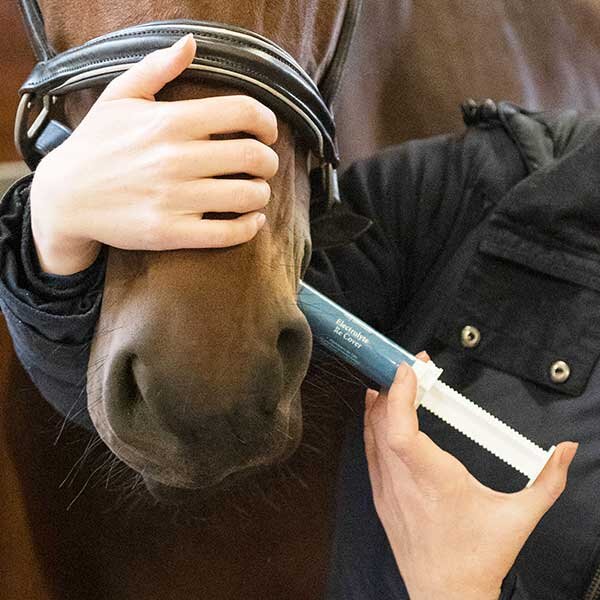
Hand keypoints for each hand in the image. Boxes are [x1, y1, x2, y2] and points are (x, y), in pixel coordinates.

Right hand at [30, 33, 278, 274]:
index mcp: (169, 121)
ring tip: (254, 191)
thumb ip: (157, 68)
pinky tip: (251, 221)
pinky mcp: (170, 232)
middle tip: (264, 165)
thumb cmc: (96, 144)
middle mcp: (176, 158)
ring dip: (261, 194)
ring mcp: (174, 198)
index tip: (269, 132)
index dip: (268, 121)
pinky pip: (228, 233)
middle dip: (269, 161)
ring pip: (248, 196)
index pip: (243, 112)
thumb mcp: (119, 97)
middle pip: (254, 156)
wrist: (64, 197)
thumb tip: (190, 43)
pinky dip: (250, 227)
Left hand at [364, 353, 577, 599]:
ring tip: (395, 380)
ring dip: (381, 404)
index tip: (408, 370)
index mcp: (436, 481)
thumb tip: (565, 450)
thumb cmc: (480, 556)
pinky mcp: (380, 497)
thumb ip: (548, 480)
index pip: (402, 431)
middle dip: (393, 387)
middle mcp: (404, 482)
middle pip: (383, 424)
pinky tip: (379, 410)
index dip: (399, 396)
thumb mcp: (521, 516)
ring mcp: (387, 490)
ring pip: (372, 435)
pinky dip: (372, 425)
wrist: (448, 595)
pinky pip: (369, 451)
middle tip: (411, 367)